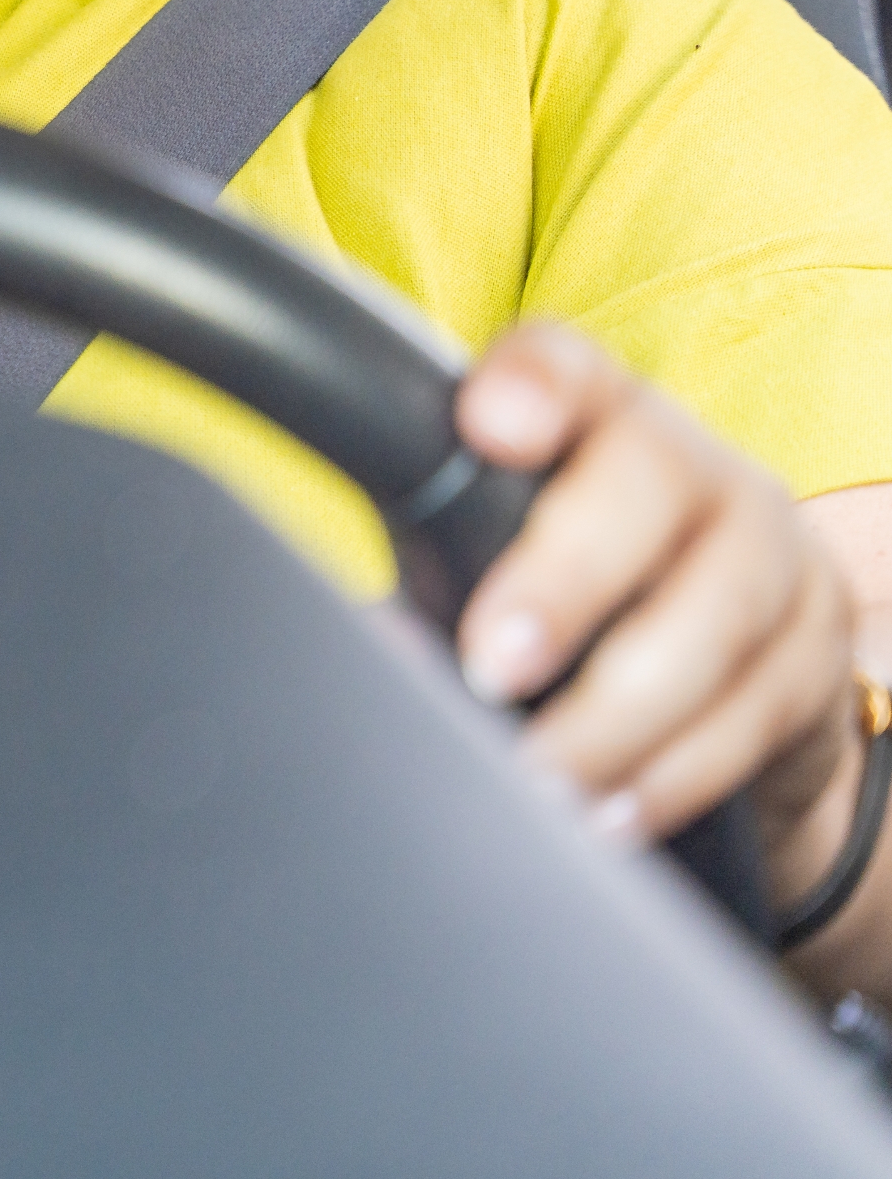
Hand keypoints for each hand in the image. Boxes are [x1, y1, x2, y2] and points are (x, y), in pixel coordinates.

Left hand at [451, 323, 862, 889]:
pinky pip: (746, 722)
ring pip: (708, 626)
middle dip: (563, 581)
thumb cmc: (573, 600)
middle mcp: (698, 469)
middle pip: (647, 489)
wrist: (739, 675)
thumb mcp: (501, 546)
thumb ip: (440, 552)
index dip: (535, 384)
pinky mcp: (818, 658)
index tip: (485, 425)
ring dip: (608, 719)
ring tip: (538, 777)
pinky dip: (666, 777)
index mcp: (600, 418)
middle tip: (487, 665)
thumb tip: (361, 640)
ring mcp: (772, 559)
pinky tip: (608, 812)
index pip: (568, 367)